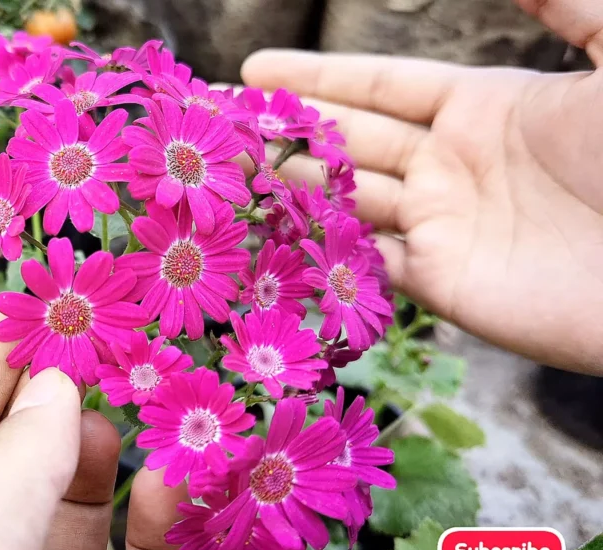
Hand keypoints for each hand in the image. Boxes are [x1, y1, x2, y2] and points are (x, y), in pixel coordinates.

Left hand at [0, 305, 188, 549]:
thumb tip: (54, 385)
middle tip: (92, 325)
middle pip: (16, 465)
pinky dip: (165, 511)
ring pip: (83, 504)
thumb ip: (1, 484)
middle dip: (54, 394)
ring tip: (134, 385)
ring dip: (110, 442)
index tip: (19, 302)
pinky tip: (173, 470)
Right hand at [240, 0, 602, 374]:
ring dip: (286, 183)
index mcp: (484, 109)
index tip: (255, 70)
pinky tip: (269, 229)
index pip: (378, 88)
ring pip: (343, 199)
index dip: (316, 78)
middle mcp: (449, 167)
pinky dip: (317, 245)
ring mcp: (441, 228)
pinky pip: (362, 261)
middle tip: (218, 121)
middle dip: (283, 127)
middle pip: (346, 140)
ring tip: (225, 170)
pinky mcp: (441, 285)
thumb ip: (567, 6)